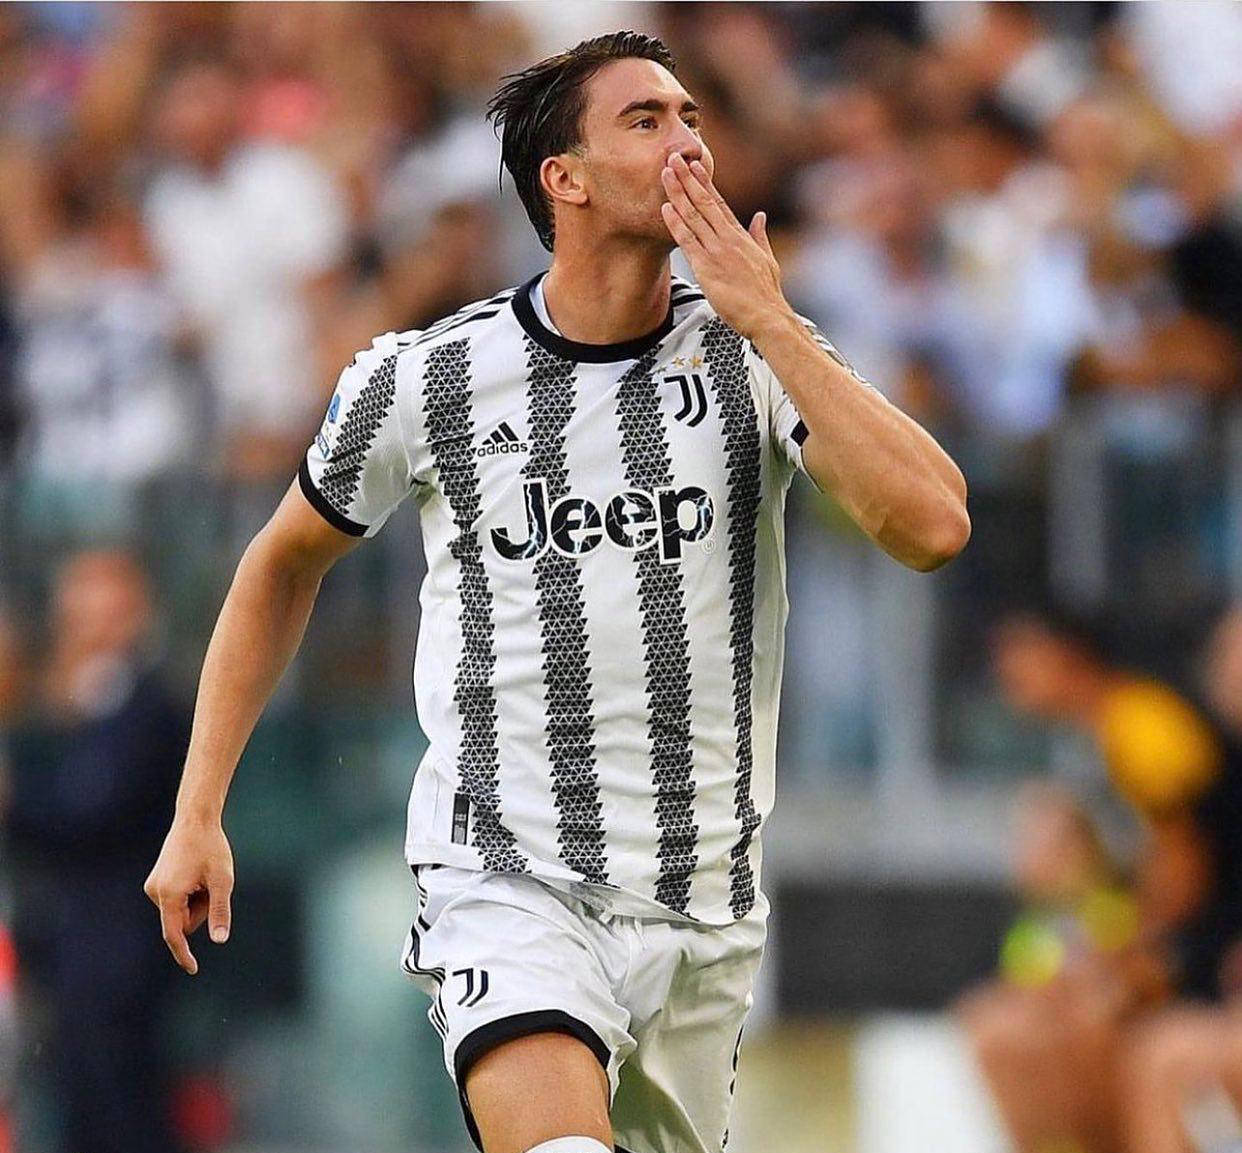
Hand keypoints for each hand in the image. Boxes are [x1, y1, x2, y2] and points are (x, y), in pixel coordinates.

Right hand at [144, 816, 233, 974]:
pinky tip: (196, 873)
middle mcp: (155, 893)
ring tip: (204, 875)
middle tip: (213, 884)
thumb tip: (219, 940)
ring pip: (181, 911)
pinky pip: (176, 901)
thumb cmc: (211, 848)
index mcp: (169, 895)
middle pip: (183, 921)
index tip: (193, 969)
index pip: (174, 935)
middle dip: (201, 910)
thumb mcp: (222, 881)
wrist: (195, 820)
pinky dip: (190, 894)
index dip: (184, 954)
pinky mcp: (156, 882)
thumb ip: (219, 911)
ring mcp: (153, 887)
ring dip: (196, 901)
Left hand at [660, 153, 790, 341]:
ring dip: (678, 193)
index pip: (720, 202)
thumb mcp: (767, 259)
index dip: (705, 182)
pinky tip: (665, 208)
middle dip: (688, 179)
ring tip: (666, 173)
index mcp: (741, 236)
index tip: (695, 165)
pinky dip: (676, 223)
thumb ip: (760, 236)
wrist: (767, 317)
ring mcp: (717, 251)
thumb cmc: (766, 294)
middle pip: (705, 201)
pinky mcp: (707, 268)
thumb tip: (759, 217)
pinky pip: (688, 241)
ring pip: (694, 216)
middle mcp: (729, 238)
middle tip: (674, 157)